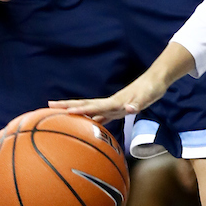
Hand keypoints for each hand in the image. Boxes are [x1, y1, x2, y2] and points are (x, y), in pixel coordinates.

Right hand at [50, 42, 195, 122]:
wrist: (156, 81)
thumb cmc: (152, 88)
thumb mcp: (147, 96)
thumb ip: (138, 103)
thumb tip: (129, 109)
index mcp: (115, 101)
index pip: (94, 106)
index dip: (80, 109)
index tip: (65, 112)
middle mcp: (110, 103)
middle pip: (86, 105)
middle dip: (67, 106)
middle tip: (48, 106)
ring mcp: (112, 105)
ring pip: (90, 109)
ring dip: (75, 111)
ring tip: (59, 114)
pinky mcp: (118, 108)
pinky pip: (100, 115)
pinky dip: (91, 119)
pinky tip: (86, 124)